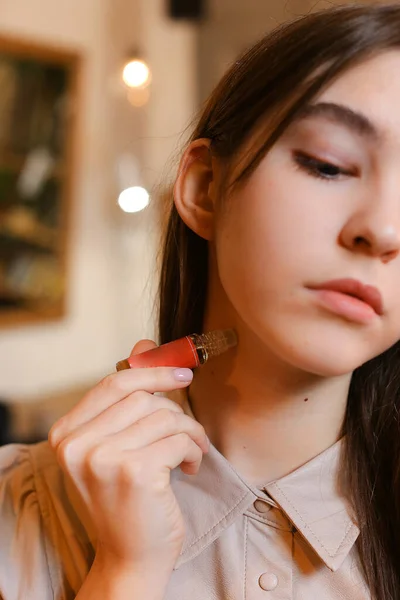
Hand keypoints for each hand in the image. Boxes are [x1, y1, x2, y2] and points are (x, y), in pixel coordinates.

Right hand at [48, 339, 209, 576]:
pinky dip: (194, 450)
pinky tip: (189, 468)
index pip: (114, 382)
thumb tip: (144, 344)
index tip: (181, 374)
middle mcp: (77, 444)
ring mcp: (103, 458)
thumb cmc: (127, 497)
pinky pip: (180, 438)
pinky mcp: (135, 472)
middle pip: (143, 397)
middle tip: (188, 433)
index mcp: (66, 433)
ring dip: (189, 432)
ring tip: (190, 453)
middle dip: (176, 411)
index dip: (152, 372)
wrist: (132, 556)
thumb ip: (128, 396)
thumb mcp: (119, 444)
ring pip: (165, 416)